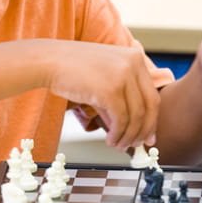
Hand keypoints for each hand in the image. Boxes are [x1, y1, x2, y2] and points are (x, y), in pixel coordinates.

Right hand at [45, 40, 159, 149]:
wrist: (49, 60)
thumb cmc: (73, 69)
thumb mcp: (105, 76)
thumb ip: (120, 98)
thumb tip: (132, 128)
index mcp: (135, 57)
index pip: (152, 94)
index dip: (152, 119)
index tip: (149, 135)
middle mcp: (133, 64)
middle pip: (150, 106)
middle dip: (144, 130)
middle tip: (137, 144)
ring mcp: (123, 76)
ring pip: (137, 116)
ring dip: (129, 136)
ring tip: (119, 145)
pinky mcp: (111, 90)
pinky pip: (121, 119)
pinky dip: (118, 134)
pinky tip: (110, 140)